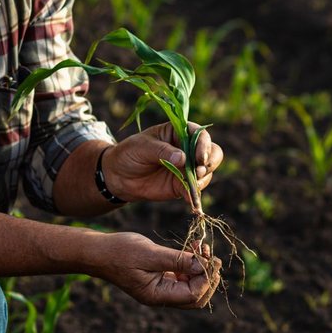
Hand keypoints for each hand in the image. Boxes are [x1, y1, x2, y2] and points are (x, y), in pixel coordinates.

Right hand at [91, 232, 220, 307]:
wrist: (97, 252)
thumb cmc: (120, 252)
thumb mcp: (150, 254)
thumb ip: (177, 261)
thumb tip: (203, 266)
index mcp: (157, 296)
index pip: (193, 295)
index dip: (206, 279)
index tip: (210, 259)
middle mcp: (160, 296)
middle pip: (196, 297)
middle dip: (208, 278)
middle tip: (213, 258)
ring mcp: (160, 289)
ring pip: (191, 287)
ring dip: (200, 270)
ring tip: (202, 248)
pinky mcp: (159, 278)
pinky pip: (182, 277)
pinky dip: (190, 265)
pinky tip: (192, 250)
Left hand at [103, 122, 222, 203]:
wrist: (118, 177)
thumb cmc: (129, 153)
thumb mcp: (142, 147)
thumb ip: (161, 151)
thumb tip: (182, 158)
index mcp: (178, 132)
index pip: (200, 134)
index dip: (204, 144)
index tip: (200, 157)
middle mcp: (187, 149)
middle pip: (212, 152)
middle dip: (210, 162)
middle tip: (198, 170)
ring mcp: (187, 168)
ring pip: (207, 172)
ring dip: (203, 178)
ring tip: (190, 183)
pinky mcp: (183, 185)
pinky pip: (195, 190)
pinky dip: (195, 195)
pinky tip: (190, 200)